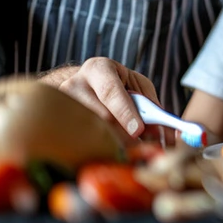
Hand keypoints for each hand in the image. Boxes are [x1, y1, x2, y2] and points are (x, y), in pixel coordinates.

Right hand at [39, 57, 158, 140]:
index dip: (125, 112)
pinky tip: (111, 153)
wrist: (83, 86)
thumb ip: (150, 105)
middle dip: (124, 134)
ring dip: (113, 144)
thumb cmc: (116, 85)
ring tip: (131, 151)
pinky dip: (99, 149)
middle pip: (100, 116)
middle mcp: (75, 84)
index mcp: (98, 69)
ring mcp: (62, 104)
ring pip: (89, 131)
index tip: (138, 130)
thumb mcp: (136, 86)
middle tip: (144, 147)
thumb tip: (165, 133)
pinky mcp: (56, 122)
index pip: (111, 91)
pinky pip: (80, 140)